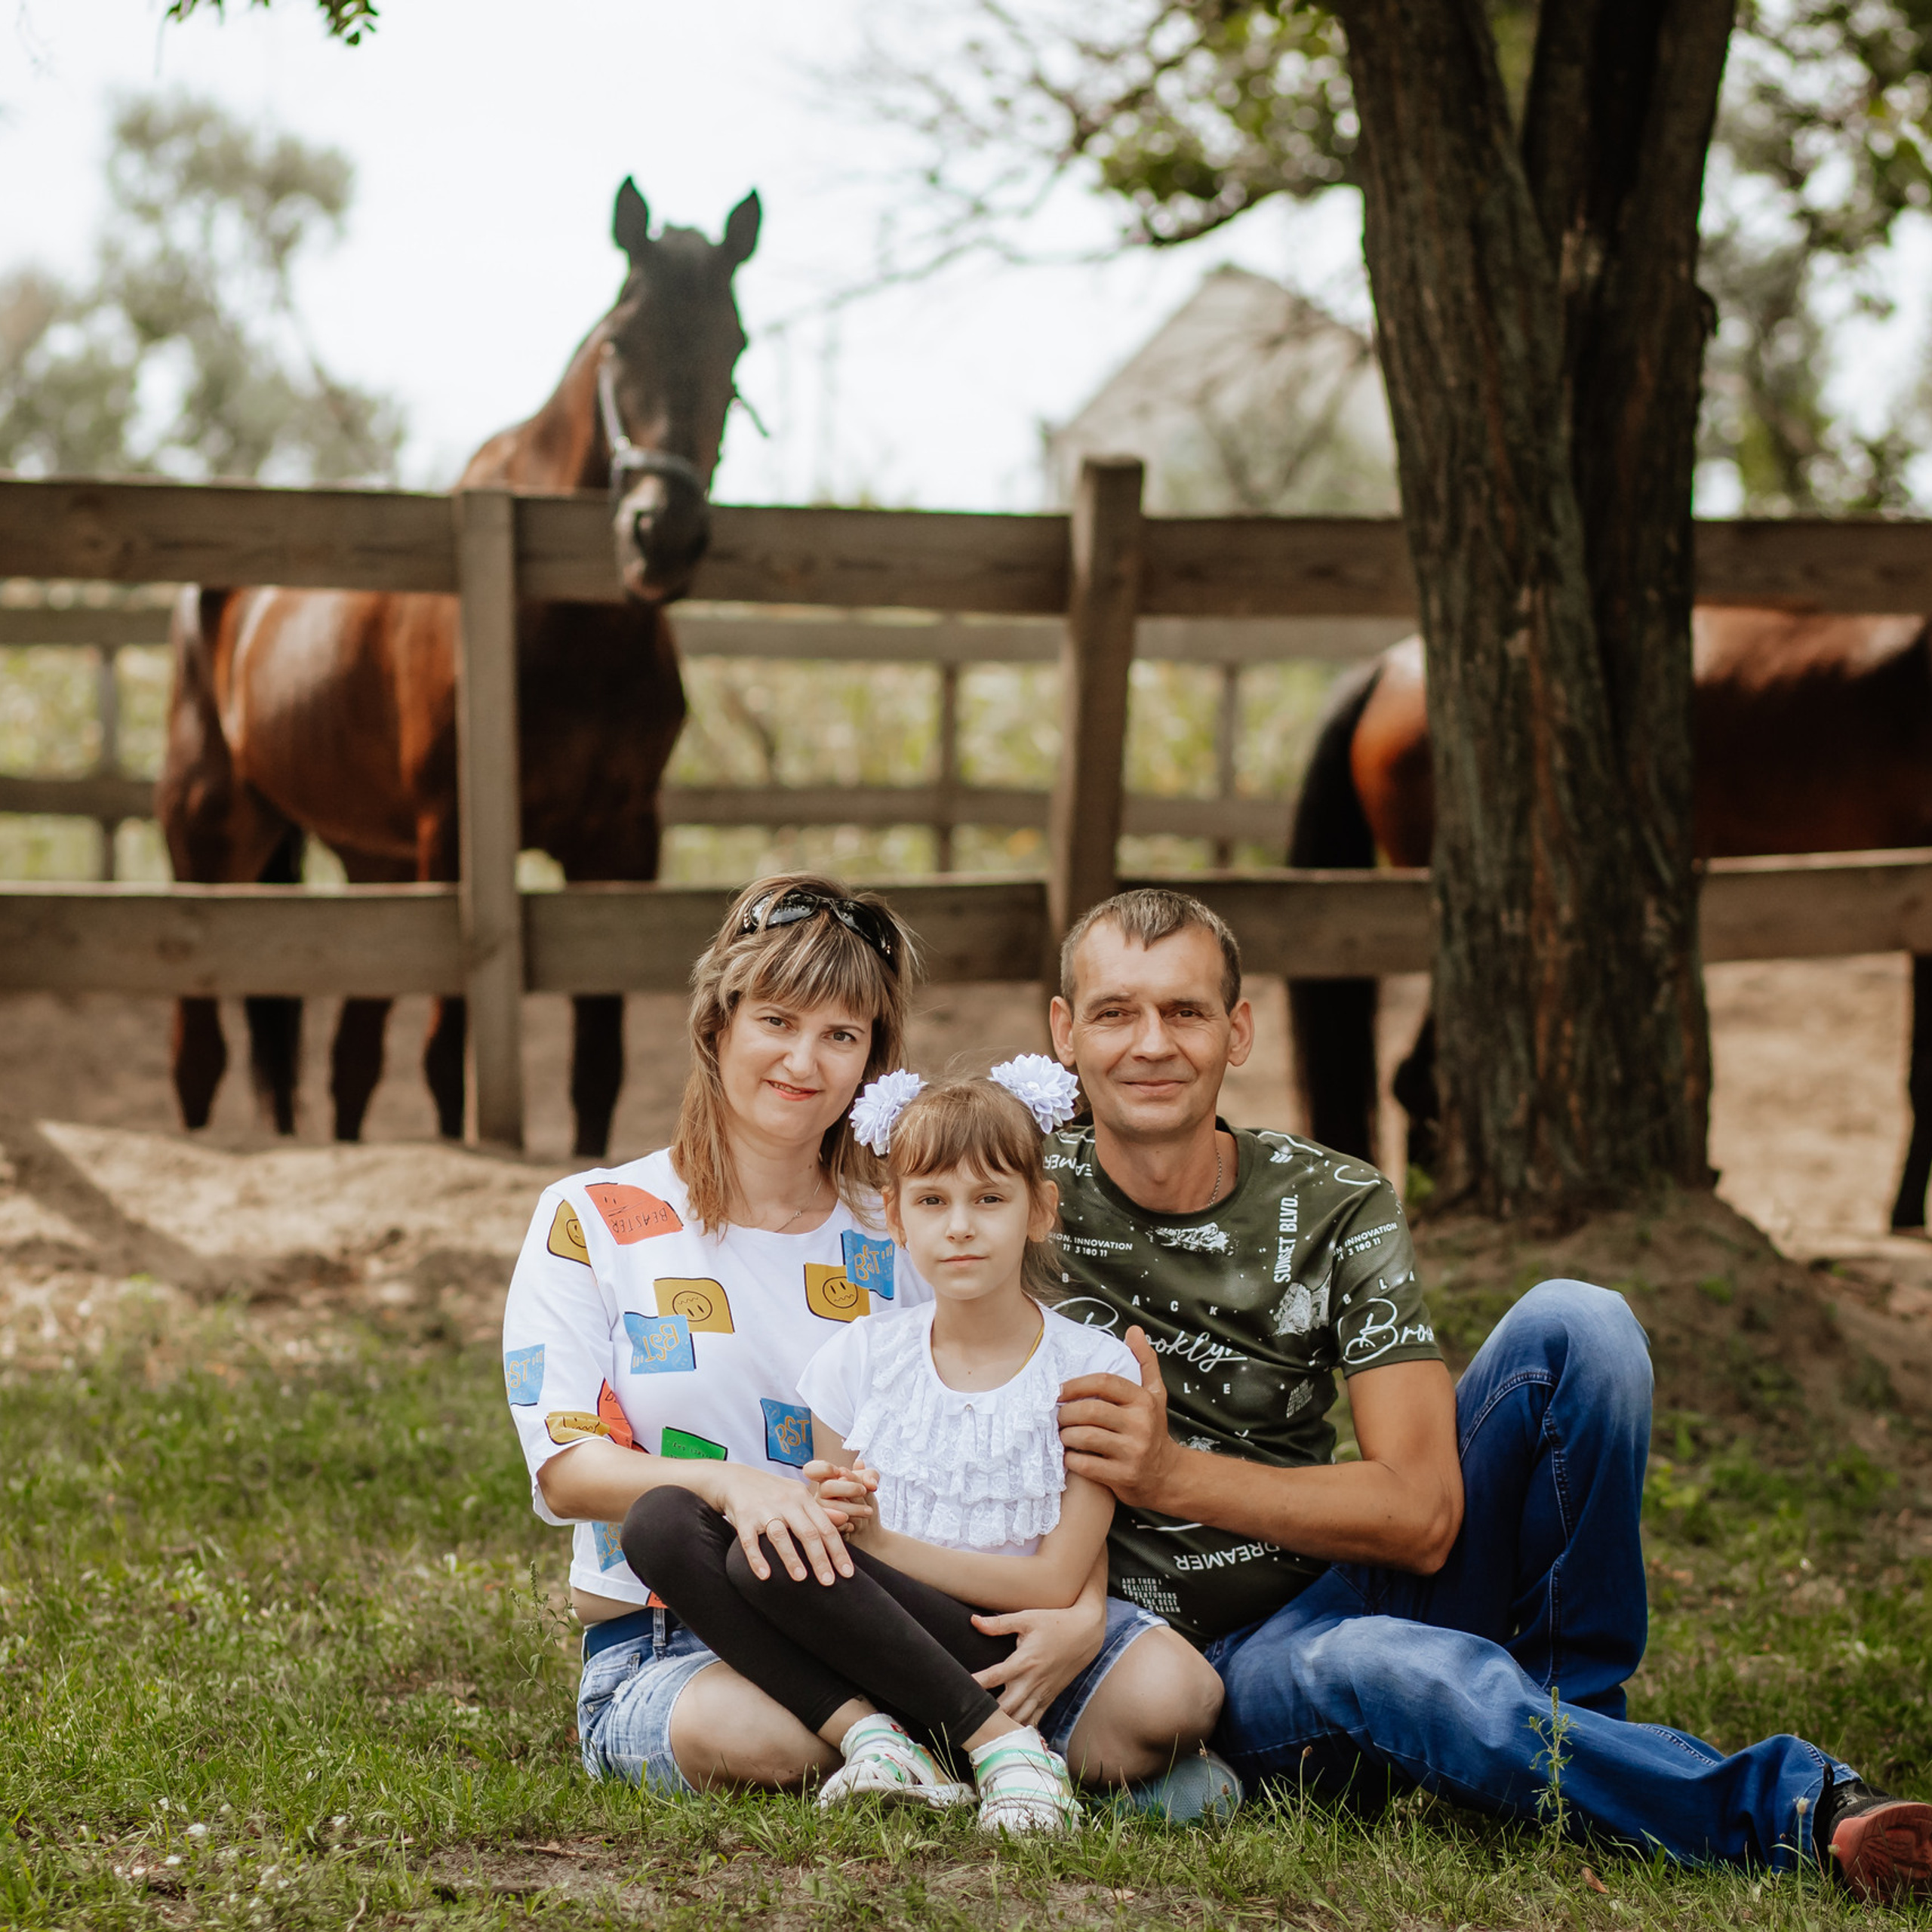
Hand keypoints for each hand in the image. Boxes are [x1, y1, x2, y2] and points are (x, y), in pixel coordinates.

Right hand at [712, 1465, 852, 1585]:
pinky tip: (764, 1575)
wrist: (736, 1478)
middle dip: (820, 1559)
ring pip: (780, 1535)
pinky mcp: (744, 1517)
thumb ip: (819, 1510)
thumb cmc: (772, 1491)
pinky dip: (757, 1559)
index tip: (848, 1573)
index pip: (826, 1527)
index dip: (838, 1551)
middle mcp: (786, 1502)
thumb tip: (845, 1520)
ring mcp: (764, 1510)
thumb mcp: (797, 1495)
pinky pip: (750, 1541)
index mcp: (802, 1498)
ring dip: (791, 1558)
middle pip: (807, 1532)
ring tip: (801, 1579)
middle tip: (829, 1582)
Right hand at [803, 1457, 877, 1534]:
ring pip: (830, 1509)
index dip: (823, 1468)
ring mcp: (818, 1514)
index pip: (812, 1469)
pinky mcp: (823, 1531)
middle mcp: (819, 1495)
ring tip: (868, 1511)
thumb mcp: (870, 1483)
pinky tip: (853, 1525)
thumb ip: (870, 1476)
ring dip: (852, 1509)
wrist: (867, 1530)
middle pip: (827, 1487)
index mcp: (825, 1479)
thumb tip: (870, 1482)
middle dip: (849, 1488)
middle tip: (863, 1491)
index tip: (841, 1472)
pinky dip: (845, 1525)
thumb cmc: (864, 1500)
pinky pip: (831, 1527)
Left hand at [969, 1596, 1108, 1725]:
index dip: (976, 1683)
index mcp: (1025, 1661)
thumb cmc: (1054, 1622)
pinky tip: (1008, 1737)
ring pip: (1019, 1718)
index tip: (958, 1688)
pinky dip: (1021, 1729)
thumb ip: (999, 1623)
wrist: (1086, 1633)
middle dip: (987, 1714)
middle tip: (967, 1717)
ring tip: (983, 1732)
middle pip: (1006, 1707)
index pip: (995, 1676)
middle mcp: (1032, 1681)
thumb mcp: (1027, 1617)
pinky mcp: (1049, 1698)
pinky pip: (1034, 1720)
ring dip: (1002, 1725)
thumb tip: (974, 1621)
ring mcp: (1042, 1692)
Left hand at [1056, 1326, 1179, 1509]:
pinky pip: (1086, 1464)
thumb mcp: (1155, 1394)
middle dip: (1066, 1413)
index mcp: (1143, 1401)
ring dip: (1065, 1435)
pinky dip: (1071, 1459)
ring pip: (1084, 1437)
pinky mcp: (1123, 1476)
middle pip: (1090, 1410)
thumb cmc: (1154, 1429)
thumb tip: (1134, 1330)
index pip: (1104, 1383)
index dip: (1076, 1384)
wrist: (1168, 1476)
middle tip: (1057, 1416)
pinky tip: (1070, 1455)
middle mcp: (1140, 1424)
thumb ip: (1144, 1361)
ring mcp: (1132, 1452)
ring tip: (1062, 1434)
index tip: (1059, 1390)